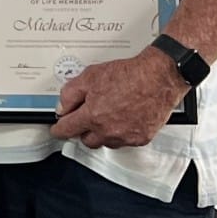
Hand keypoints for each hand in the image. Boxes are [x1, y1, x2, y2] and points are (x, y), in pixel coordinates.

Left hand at [50, 49, 188, 147]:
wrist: (159, 77)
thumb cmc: (129, 75)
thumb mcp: (89, 76)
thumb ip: (70, 94)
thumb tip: (62, 108)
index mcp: (92, 116)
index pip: (67, 131)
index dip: (58, 129)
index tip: (57, 129)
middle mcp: (108, 130)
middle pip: (86, 140)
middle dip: (83, 130)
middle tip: (86, 117)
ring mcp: (126, 136)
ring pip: (106, 142)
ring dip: (102, 133)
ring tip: (108, 115)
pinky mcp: (142, 138)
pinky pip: (124, 141)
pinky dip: (120, 133)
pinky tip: (123, 118)